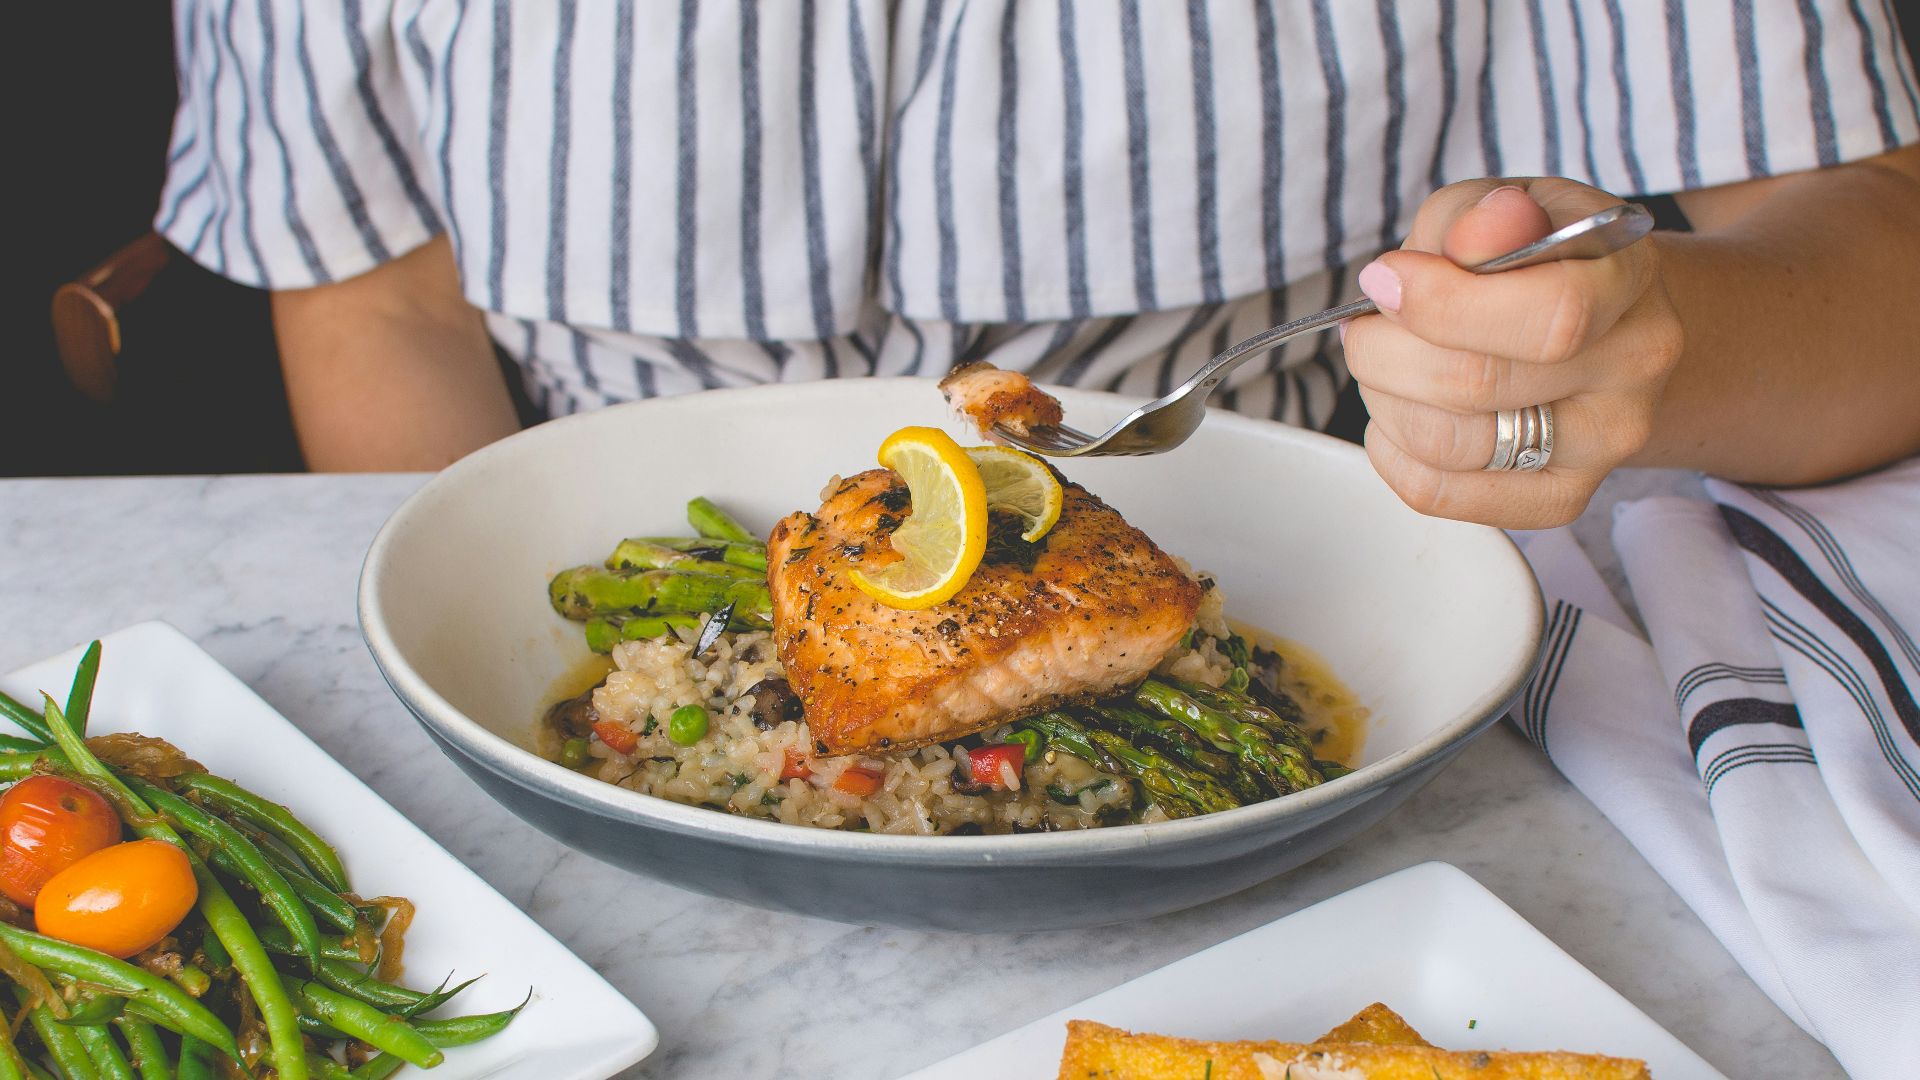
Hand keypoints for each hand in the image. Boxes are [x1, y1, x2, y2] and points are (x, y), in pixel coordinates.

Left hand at [1343, 178, 1683, 529]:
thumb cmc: (1535, 257)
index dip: (1444, 303)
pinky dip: (1391, 450)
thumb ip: (1481, 216)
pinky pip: (1438, 492)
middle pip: (1477, 384)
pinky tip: (1400, 409)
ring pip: (1449, 445)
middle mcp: (1632, 367)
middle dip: (1386, 351)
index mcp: (1628, 278)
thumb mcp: (1506, 206)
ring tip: (1385, 364)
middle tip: (1368, 325)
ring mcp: (1603, 443)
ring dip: (1384, 399)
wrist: (1596, 321)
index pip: (1550, 315)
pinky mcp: (1560, 498)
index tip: (1386, 279)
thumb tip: (1475, 236)